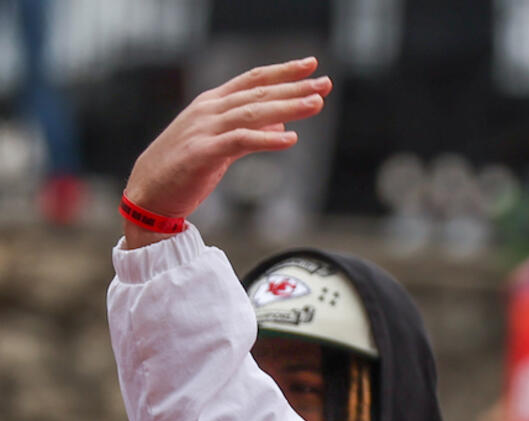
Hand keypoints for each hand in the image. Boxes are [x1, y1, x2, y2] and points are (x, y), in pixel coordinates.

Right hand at [121, 57, 330, 248]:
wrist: (149, 193)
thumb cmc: (185, 167)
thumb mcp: (221, 142)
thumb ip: (249, 130)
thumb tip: (281, 122)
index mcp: (212, 103)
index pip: (253, 80)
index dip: (282, 71)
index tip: (311, 65)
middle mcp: (209, 110)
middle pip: (258, 93)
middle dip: (294, 87)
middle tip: (325, 83)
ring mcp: (205, 129)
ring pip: (253, 112)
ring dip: (288, 107)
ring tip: (316, 104)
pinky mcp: (204, 153)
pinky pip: (240, 141)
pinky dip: (267, 138)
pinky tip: (290, 139)